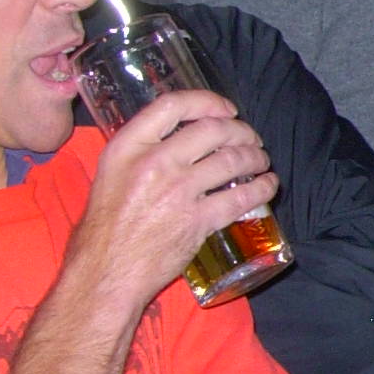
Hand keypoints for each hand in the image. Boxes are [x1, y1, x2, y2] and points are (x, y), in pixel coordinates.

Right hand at [74, 90, 277, 313]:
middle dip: (240, 131)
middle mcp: (154, 162)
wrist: (106, 271)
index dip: (207, 101)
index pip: (172, 105)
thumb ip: (142, 151)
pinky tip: (267, 185)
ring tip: (261, 160)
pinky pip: (242, 197)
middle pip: (213, 130)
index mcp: (127, 147)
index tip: (226, 109)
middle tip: (250, 138)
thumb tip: (179, 137)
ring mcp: (179, 191)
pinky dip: (262, 188)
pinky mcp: (198, 220)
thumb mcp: (111, 174)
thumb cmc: (105, 227)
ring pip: (233, 160)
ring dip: (255, 157)